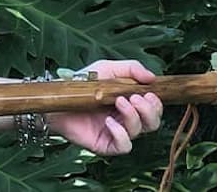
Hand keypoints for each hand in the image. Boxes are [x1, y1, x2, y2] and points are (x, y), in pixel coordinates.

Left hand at [48, 60, 163, 155]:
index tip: (149, 93)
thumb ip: (132, 69)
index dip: (156, 104)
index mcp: (132, 103)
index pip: (154, 109)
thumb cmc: (83, 83)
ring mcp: (116, 133)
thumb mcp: (109, 69)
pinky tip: (109, 121)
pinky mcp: (105, 145)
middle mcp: (127, 120)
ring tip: (119, 102)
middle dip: (149, 111)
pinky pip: (123, 146)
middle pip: (152, 123)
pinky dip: (121, 134)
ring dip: (132, 116)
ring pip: (139, 132)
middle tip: (135, 98)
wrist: (59, 97)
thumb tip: (152, 77)